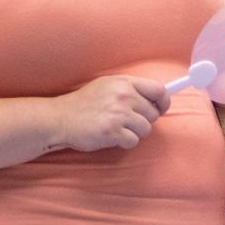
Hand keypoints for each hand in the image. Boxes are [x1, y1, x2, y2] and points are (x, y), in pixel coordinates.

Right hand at [52, 74, 169, 152]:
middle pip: (153, 113)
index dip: (164, 102)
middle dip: (143, 120)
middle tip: (126, 121)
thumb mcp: (107, 86)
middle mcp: (123, 96)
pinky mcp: (113, 132)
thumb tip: (157, 98)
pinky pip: (133, 141)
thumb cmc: (84, 104)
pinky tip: (111, 136)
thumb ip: (130, 89)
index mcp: (124, 82)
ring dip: (134, 132)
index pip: (158, 90)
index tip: (161, 109)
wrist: (60, 118)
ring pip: (145, 129)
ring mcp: (119, 114)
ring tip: (117, 128)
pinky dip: (124, 142)